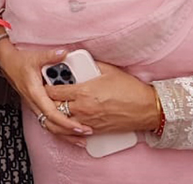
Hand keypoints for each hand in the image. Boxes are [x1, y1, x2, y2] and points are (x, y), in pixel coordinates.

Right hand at [0, 38, 91, 137]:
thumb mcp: (35, 57)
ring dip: (65, 134)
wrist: (7, 63)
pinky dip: (60, 128)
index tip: (79, 126)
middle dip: (69, 132)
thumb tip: (64, 53)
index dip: (66, 122)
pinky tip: (70, 131)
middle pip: (52, 125)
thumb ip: (51, 56)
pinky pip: (48, 122)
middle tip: (87, 133)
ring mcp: (35, 106)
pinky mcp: (37, 106)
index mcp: (35, 93)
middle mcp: (35, 102)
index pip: (52, 113)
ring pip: (49, 126)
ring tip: (81, 138)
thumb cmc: (19, 62)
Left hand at [44, 60, 160, 133]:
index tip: (46, 83)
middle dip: (49, 100)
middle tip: (47, 94)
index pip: (53, 91)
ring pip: (61, 122)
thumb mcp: (108, 71)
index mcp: (83, 92)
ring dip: (55, 115)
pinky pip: (74, 131)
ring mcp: (88, 122)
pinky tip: (67, 119)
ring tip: (53, 107)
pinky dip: (68, 126)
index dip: (47, 86)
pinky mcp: (95, 131)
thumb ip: (89, 65)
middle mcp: (82, 109)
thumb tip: (79, 60)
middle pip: (54, 107)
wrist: (147, 108)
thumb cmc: (129, 89)